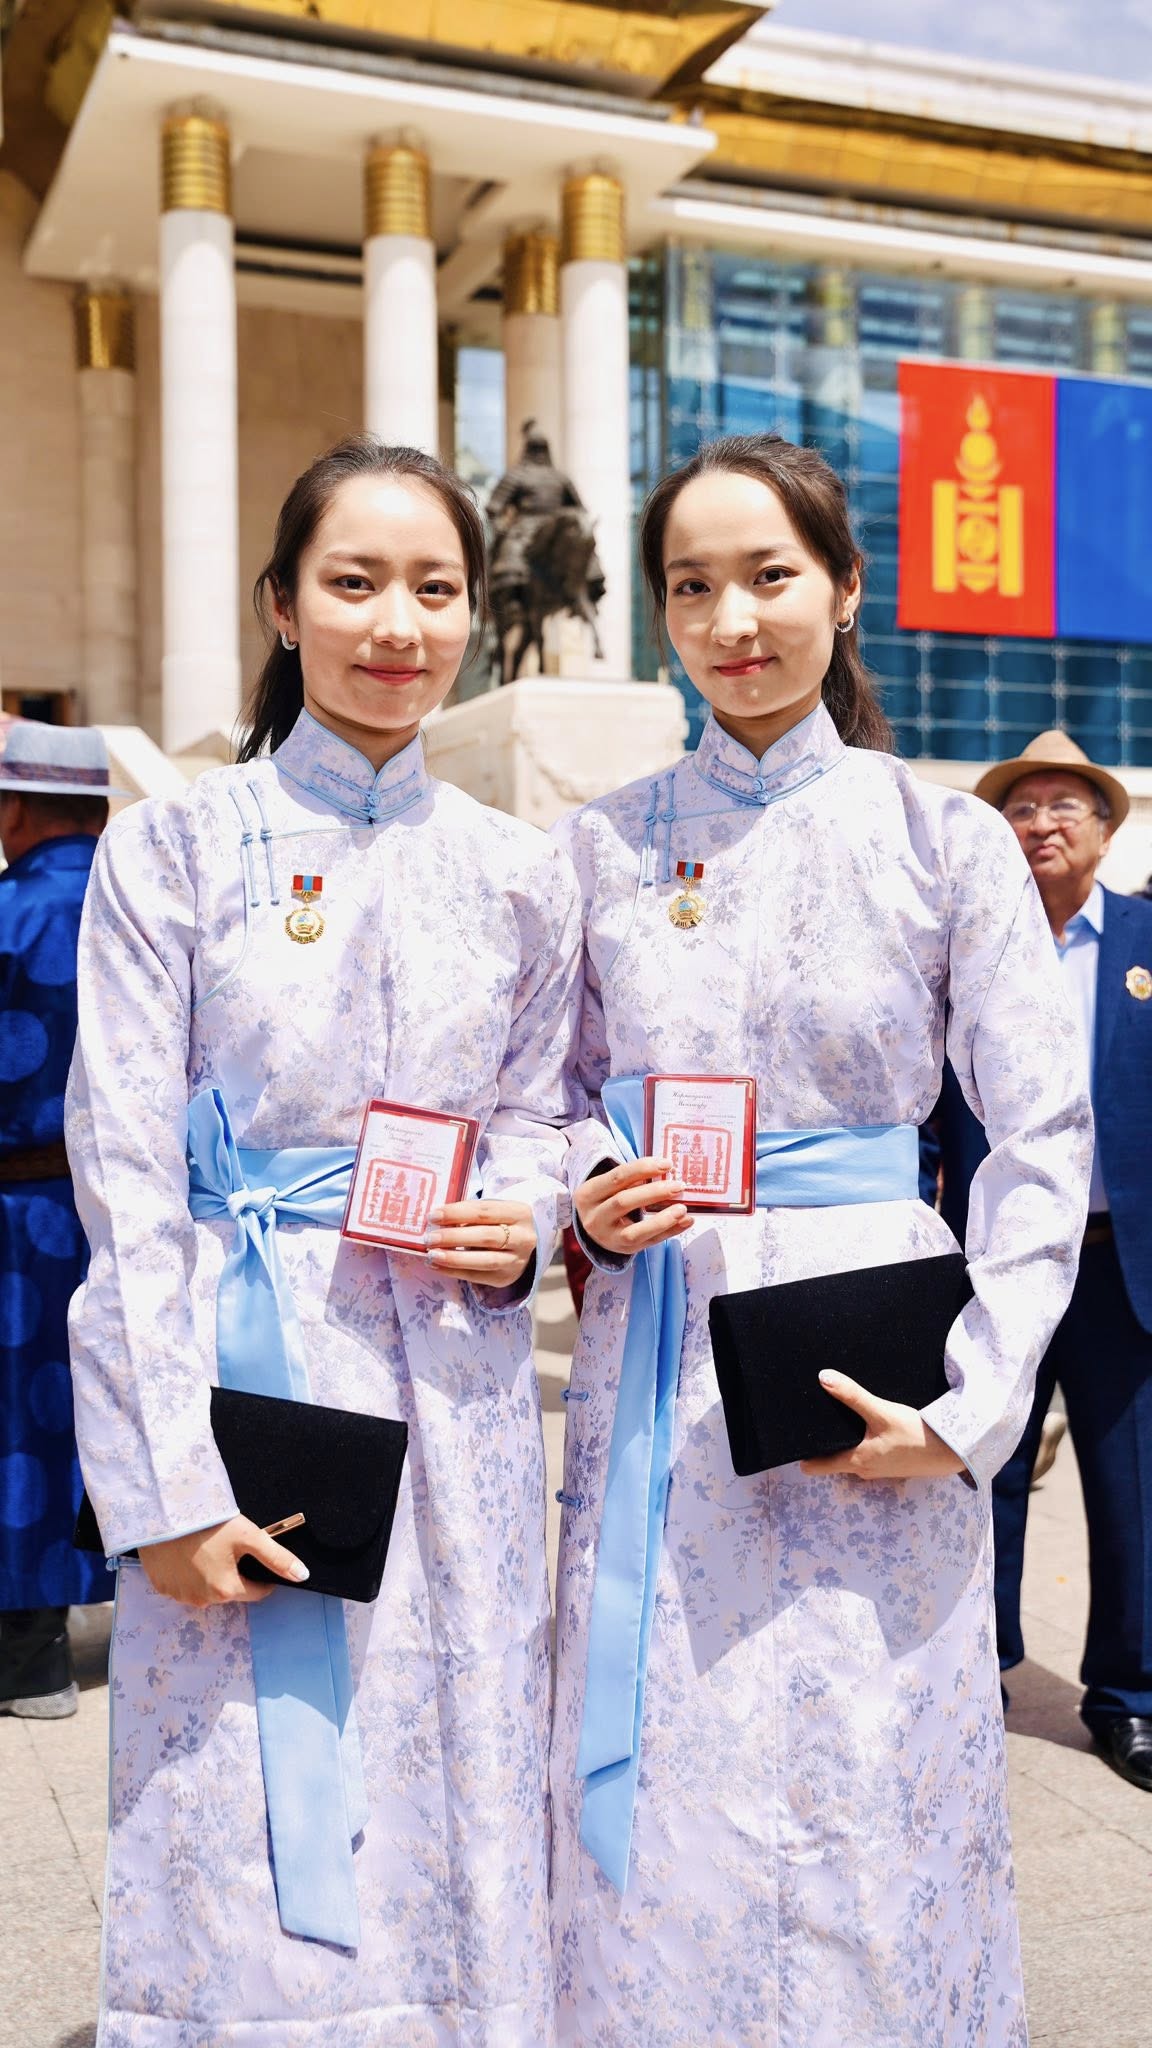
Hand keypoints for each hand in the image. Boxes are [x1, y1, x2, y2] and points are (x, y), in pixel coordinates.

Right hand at [138, 1514, 309, 1606]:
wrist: (164, 1512)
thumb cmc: (208, 1523)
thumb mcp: (248, 1536)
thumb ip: (277, 1558)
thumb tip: (303, 1576)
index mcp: (226, 1590)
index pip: (256, 1592)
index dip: (261, 1576)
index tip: (254, 1556)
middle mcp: (203, 1600)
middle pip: (230, 1591)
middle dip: (234, 1574)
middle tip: (228, 1546)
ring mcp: (180, 1596)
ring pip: (205, 1590)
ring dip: (210, 1576)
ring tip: (206, 1548)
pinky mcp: (161, 1587)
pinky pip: (182, 1586)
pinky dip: (187, 1574)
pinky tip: (187, 1553)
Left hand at [424, 1198, 536, 1288]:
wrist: (521, 1246)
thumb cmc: (499, 1223)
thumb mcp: (493, 1211)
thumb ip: (470, 1213)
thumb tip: (437, 1221)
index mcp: (519, 1213)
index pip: (484, 1211)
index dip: (457, 1213)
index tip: (433, 1216)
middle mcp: (523, 1237)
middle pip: (486, 1236)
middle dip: (454, 1237)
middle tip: (430, 1238)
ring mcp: (516, 1260)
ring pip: (484, 1260)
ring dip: (454, 1258)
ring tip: (432, 1255)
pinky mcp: (505, 1278)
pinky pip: (477, 1276)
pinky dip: (454, 1271)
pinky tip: (436, 1265)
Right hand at [574, 1156, 692, 1256]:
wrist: (593, 1228)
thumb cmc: (606, 1199)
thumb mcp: (608, 1186)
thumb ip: (631, 1179)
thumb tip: (666, 1170)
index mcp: (588, 1194)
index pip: (617, 1177)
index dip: (643, 1169)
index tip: (666, 1164)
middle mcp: (594, 1218)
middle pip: (624, 1202)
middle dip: (654, 1193)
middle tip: (678, 1186)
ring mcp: (608, 1237)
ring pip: (635, 1231)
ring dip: (662, 1220)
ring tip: (682, 1208)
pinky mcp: (624, 1250)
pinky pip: (650, 1242)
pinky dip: (671, 1231)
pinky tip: (686, 1221)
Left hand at [800, 1371, 966, 1481]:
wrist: (951, 1451)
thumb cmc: (915, 1434)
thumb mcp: (882, 1412)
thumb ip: (853, 1396)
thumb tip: (823, 1378)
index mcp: (855, 1461)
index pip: (816, 1466)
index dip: (802, 1453)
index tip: (791, 1438)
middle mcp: (863, 1470)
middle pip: (831, 1458)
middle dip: (821, 1442)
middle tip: (809, 1419)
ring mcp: (877, 1469)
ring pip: (849, 1455)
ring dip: (842, 1441)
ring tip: (833, 1417)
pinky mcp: (890, 1463)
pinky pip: (866, 1453)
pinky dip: (860, 1441)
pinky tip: (863, 1424)